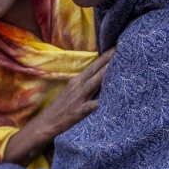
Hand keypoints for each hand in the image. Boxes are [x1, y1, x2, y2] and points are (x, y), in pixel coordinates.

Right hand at [3, 47, 113, 163]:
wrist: (46, 123)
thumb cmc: (61, 108)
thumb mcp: (71, 92)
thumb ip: (85, 85)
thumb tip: (101, 78)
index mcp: (77, 81)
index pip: (94, 65)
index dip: (106, 56)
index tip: (118, 45)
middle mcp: (79, 86)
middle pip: (97, 69)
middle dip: (109, 58)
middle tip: (123, 46)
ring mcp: (79, 98)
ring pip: (96, 82)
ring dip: (107, 72)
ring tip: (120, 63)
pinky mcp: (80, 111)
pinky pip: (94, 105)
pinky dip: (103, 101)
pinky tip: (114, 98)